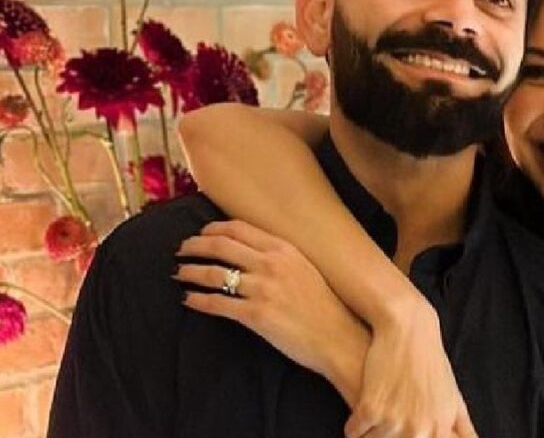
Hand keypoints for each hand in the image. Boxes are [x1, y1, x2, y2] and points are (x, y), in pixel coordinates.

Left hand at [174, 221, 476, 437]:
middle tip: (181, 249)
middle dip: (195, 245)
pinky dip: (197, 300)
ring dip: (191, 271)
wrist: (340, 339)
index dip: (214, 228)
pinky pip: (216, 304)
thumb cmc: (328, 307)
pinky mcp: (255, 315)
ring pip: (214, 273)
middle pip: (221, 245)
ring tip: (179, 273)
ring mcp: (263, 289)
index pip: (239, 228)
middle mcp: (272, 263)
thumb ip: (284, 258)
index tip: (202, 233)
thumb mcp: (309, 270)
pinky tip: (187, 300)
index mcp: (286, 249)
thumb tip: (257, 253)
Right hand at [346, 302, 476, 437]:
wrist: (408, 329)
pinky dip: (353, 427)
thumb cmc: (429, 360)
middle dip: (391, 436)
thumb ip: (460, 425)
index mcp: (440, 427)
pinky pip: (354, 432)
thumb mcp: (452, 393)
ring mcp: (395, 420)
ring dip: (370, 435)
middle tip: (389, 421)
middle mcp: (420, 428)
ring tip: (373, 420)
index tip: (405, 433)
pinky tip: (358, 416)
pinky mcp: (371, 408)